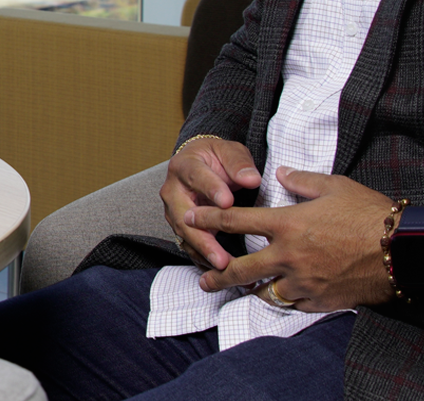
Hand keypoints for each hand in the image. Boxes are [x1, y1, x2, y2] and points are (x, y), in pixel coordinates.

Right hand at [160, 135, 260, 269]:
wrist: (201, 164)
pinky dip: (204, 258)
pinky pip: (189, 245)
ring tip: (224, 268)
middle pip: (183, 216)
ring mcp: (173, 211)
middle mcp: (172, 190)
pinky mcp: (180, 227)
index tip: (227, 202)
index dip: (211, 190)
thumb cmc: (216, 158)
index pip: (196, 177)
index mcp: (184, 166)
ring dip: (204, 253)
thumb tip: (251, 179)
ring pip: (184, 235)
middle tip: (221, 256)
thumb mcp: (230, 152)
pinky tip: (220, 271)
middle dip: (203, 238)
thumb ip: (239, 164)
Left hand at [184, 166, 397, 311]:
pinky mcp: (318, 300)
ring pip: (265, 292)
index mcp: (288, 223)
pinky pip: (292, 304)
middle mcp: (288, 255)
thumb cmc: (370, 213)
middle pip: (239, 270)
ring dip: (253, 291)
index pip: (236, 221)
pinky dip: (285, 299)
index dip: (209, 219)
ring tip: (243, 292)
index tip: (191, 219)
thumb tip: (282, 172)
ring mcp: (303, 281)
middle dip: (217, 275)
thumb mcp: (335, 186)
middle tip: (205, 279)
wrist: (402, 250)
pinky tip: (281, 296)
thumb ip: (302, 180)